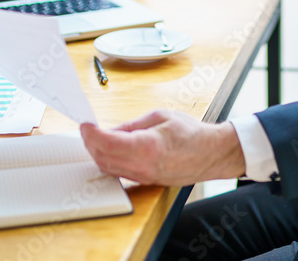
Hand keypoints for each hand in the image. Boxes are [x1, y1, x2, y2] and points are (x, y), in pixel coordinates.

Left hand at [79, 109, 245, 185]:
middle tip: (88, 130)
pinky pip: (120, 174)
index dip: (90, 133)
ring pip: (109, 169)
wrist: (211, 153)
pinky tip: (111, 150)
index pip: (107, 143)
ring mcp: (144, 177)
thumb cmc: (191, 133)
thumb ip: (132, 125)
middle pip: (103, 158)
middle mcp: (143, 166)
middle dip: (90, 144)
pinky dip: (109, 162)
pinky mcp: (146, 181)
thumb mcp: (160, 116)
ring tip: (97, 138)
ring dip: (98, 154)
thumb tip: (111, 130)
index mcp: (147, 146)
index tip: (85, 125)